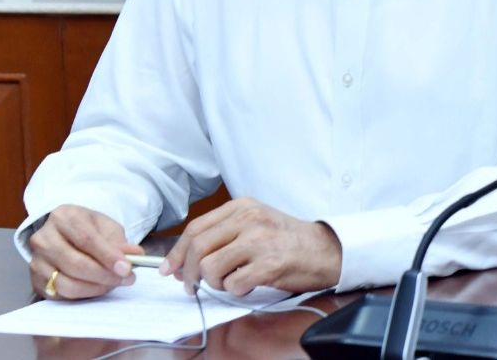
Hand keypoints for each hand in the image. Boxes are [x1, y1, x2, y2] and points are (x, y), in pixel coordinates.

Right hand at [27, 205, 142, 299]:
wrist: (65, 235)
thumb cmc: (88, 229)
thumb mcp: (107, 228)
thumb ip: (120, 242)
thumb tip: (134, 256)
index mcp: (63, 217)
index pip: (86, 239)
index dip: (108, 256)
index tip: (126, 268)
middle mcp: (43, 238)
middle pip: (76, 264)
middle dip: (105, 275)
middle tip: (126, 278)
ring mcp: (36, 261)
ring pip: (67, 283)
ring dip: (96, 288)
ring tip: (114, 283)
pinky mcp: (36, 281)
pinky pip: (61, 295)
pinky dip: (84, 295)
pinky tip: (98, 288)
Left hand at [161, 197, 341, 295]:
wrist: (326, 250)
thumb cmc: (287, 240)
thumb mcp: (255, 223)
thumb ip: (221, 235)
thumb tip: (182, 262)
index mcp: (243, 206)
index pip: (195, 228)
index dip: (177, 252)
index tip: (170, 269)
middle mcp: (250, 218)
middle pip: (199, 247)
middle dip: (189, 273)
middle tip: (193, 285)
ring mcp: (260, 240)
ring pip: (211, 267)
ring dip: (214, 282)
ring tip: (229, 281)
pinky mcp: (269, 264)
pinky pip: (233, 284)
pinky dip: (235, 290)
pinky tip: (248, 284)